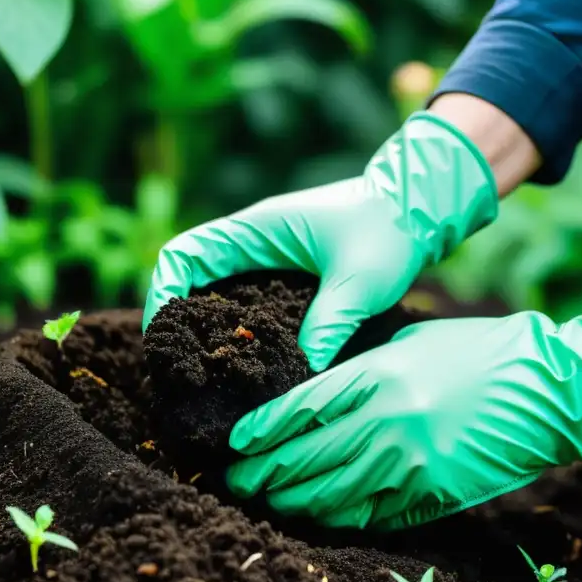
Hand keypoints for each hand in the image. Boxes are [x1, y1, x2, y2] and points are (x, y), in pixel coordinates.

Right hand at [141, 112, 498, 371]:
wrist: (418, 207)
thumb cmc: (388, 229)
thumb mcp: (362, 280)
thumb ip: (331, 322)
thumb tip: (306, 372)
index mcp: (254, 230)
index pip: (183, 254)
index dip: (162, 291)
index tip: (164, 335)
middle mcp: (251, 243)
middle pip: (189, 279)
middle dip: (176, 320)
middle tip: (179, 368)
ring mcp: (265, 259)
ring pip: (214, 294)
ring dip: (204, 328)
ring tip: (204, 374)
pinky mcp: (283, 278)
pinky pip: (243, 304)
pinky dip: (235, 331)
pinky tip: (245, 364)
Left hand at [226, 307, 581, 529]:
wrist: (547, 389)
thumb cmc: (476, 352)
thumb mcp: (407, 343)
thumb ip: (356, 372)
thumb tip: (309, 395)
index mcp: (374, 378)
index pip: (296, 410)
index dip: (259, 432)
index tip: (234, 444)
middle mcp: (384, 424)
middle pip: (302, 459)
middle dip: (261, 475)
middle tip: (234, 483)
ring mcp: (408, 465)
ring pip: (328, 496)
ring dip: (291, 503)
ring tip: (268, 503)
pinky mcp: (431, 495)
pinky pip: (369, 515)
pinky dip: (336, 519)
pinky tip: (317, 517)